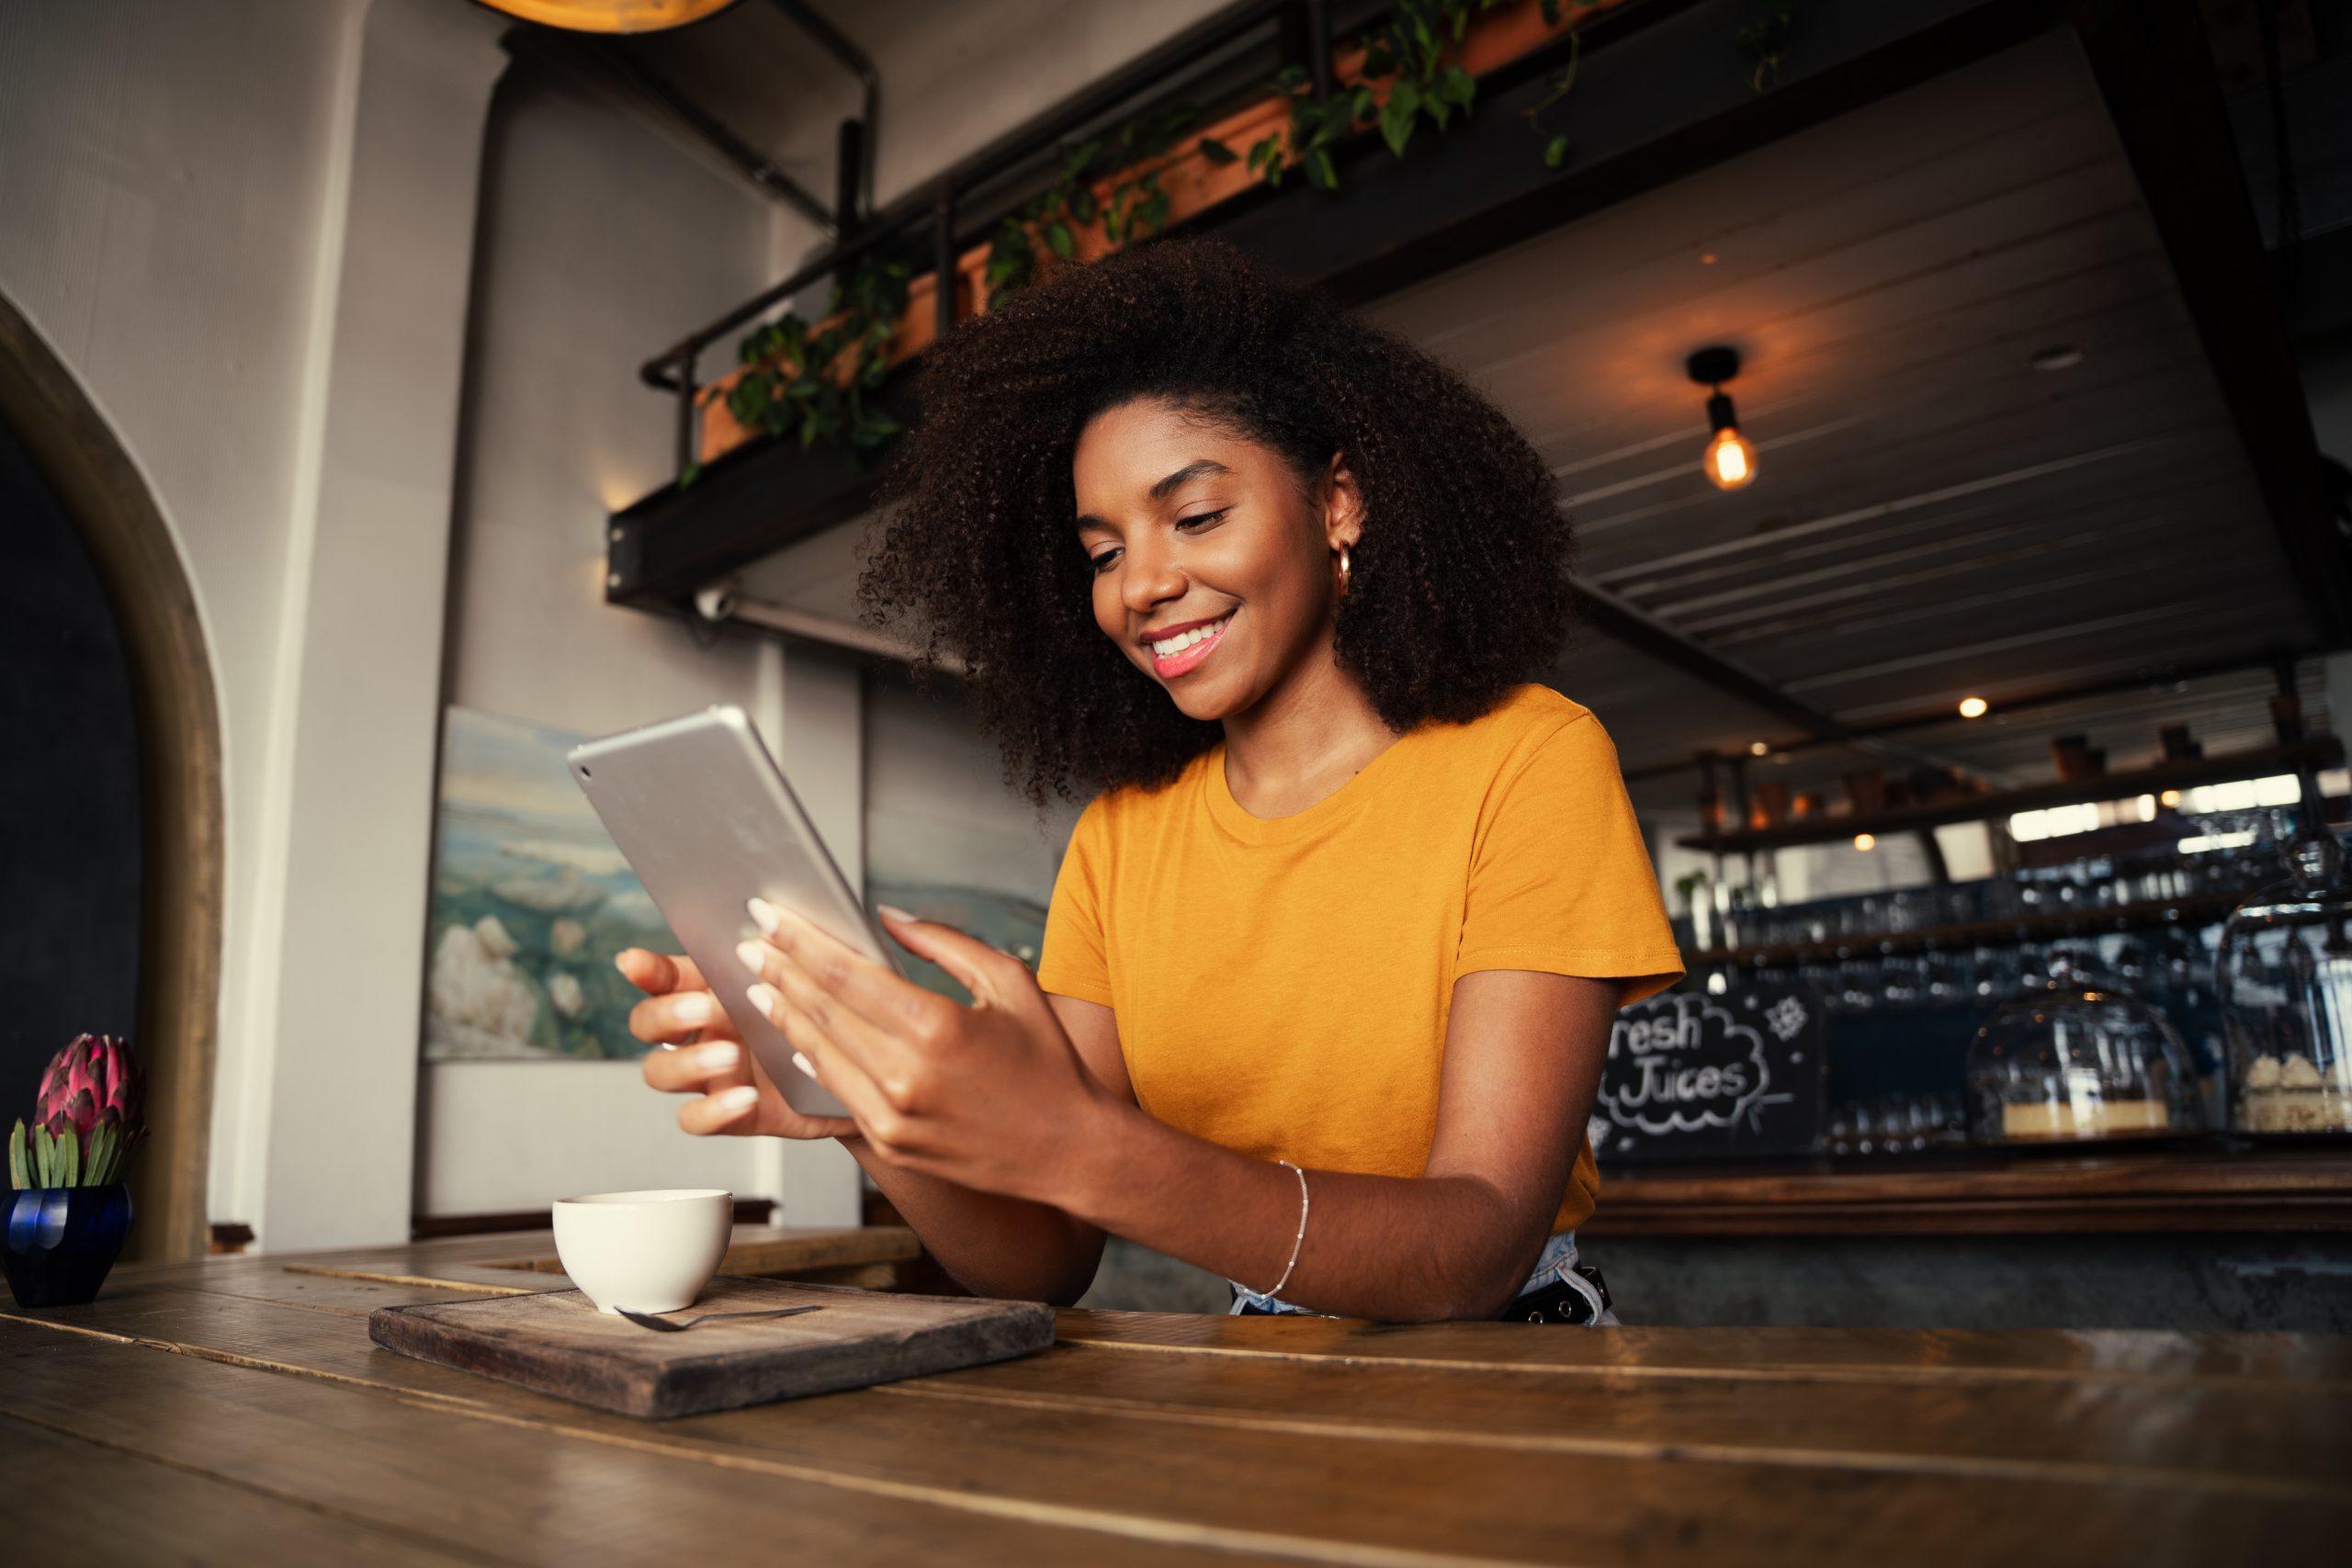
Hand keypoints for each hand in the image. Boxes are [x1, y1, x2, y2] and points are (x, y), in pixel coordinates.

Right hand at [617, 948, 855, 1140]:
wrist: (864, 1074)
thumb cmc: (833, 1015)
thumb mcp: (813, 977)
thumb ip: (787, 951)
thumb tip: (778, 917)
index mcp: (712, 990)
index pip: (665, 975)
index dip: (645, 969)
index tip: (634, 962)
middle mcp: (702, 1031)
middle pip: (648, 1024)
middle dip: (667, 1014)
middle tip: (704, 1007)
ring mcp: (712, 1074)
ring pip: (660, 1072)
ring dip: (687, 1062)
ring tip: (729, 1054)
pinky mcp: (732, 1114)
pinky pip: (696, 1118)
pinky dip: (714, 1110)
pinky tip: (745, 1096)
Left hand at [736, 901, 1114, 1203]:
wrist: (1070, 1150)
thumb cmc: (1049, 1063)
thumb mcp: (1010, 983)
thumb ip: (944, 944)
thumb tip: (887, 917)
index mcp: (938, 1027)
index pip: (846, 974)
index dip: (800, 941)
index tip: (770, 915)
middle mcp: (907, 1074)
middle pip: (822, 1010)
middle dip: (780, 971)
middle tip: (751, 942)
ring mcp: (893, 1115)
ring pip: (819, 1052)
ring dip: (784, 1014)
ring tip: (758, 984)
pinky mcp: (891, 1142)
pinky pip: (836, 1091)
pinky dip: (811, 1058)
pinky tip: (794, 1034)